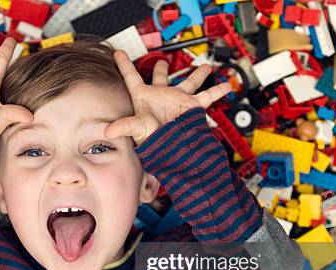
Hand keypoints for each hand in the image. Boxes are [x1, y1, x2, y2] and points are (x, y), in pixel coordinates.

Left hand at [105, 50, 230, 145]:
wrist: (172, 151)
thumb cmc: (153, 140)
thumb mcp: (138, 128)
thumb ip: (123, 126)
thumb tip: (108, 131)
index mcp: (144, 97)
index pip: (131, 77)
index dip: (124, 65)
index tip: (118, 53)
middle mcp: (161, 96)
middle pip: (161, 78)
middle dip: (162, 68)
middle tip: (163, 61)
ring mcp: (177, 100)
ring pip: (188, 82)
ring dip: (197, 75)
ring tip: (205, 67)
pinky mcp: (192, 106)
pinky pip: (207, 96)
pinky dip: (218, 91)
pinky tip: (227, 85)